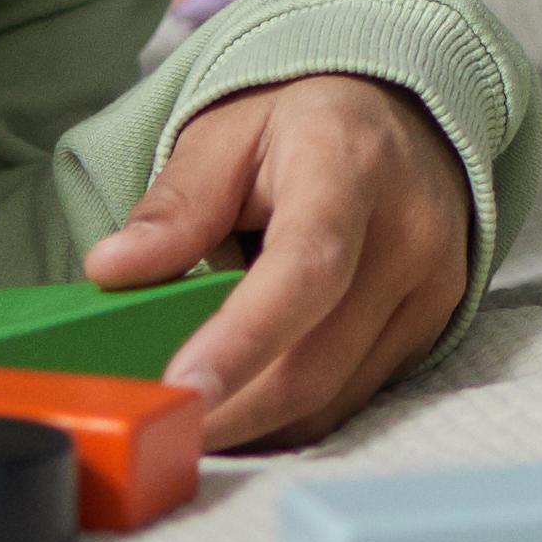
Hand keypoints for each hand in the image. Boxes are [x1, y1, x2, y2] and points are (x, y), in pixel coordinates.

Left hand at [83, 74, 474, 444]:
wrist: (402, 116)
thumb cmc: (304, 125)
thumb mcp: (227, 136)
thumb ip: (176, 205)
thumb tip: (112, 268)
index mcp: (350, 167)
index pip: (307, 267)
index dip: (244, 338)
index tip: (182, 387)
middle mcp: (407, 234)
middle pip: (315, 359)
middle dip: (228, 411)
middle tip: (153, 424)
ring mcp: (428, 289)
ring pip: (331, 396)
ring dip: (253, 422)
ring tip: (190, 414)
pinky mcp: (429, 328)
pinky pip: (351, 397)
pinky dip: (288, 413)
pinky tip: (243, 399)